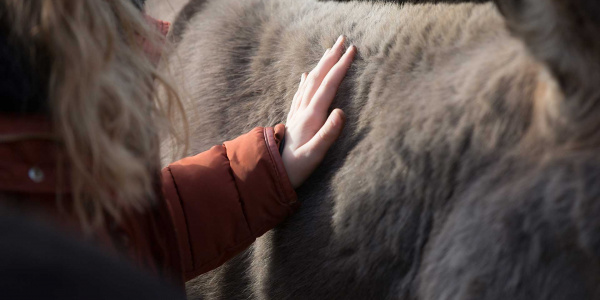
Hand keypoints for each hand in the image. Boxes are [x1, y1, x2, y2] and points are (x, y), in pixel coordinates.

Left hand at [283, 35, 355, 187]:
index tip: (352, 50)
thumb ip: (328, 134)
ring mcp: (297, 114)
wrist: (273, 174)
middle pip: (318, 77)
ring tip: (330, 51)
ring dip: (321, 65)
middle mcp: (303, 110)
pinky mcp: (294, 120)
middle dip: (331, 57)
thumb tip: (341, 113)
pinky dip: (306, 81)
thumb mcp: (314, 154)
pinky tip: (306, 75)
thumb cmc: (297, 167)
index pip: (328, 86)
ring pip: (310, 82)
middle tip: (343, 40)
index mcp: (311, 116)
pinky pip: (301, 93)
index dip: (341, 67)